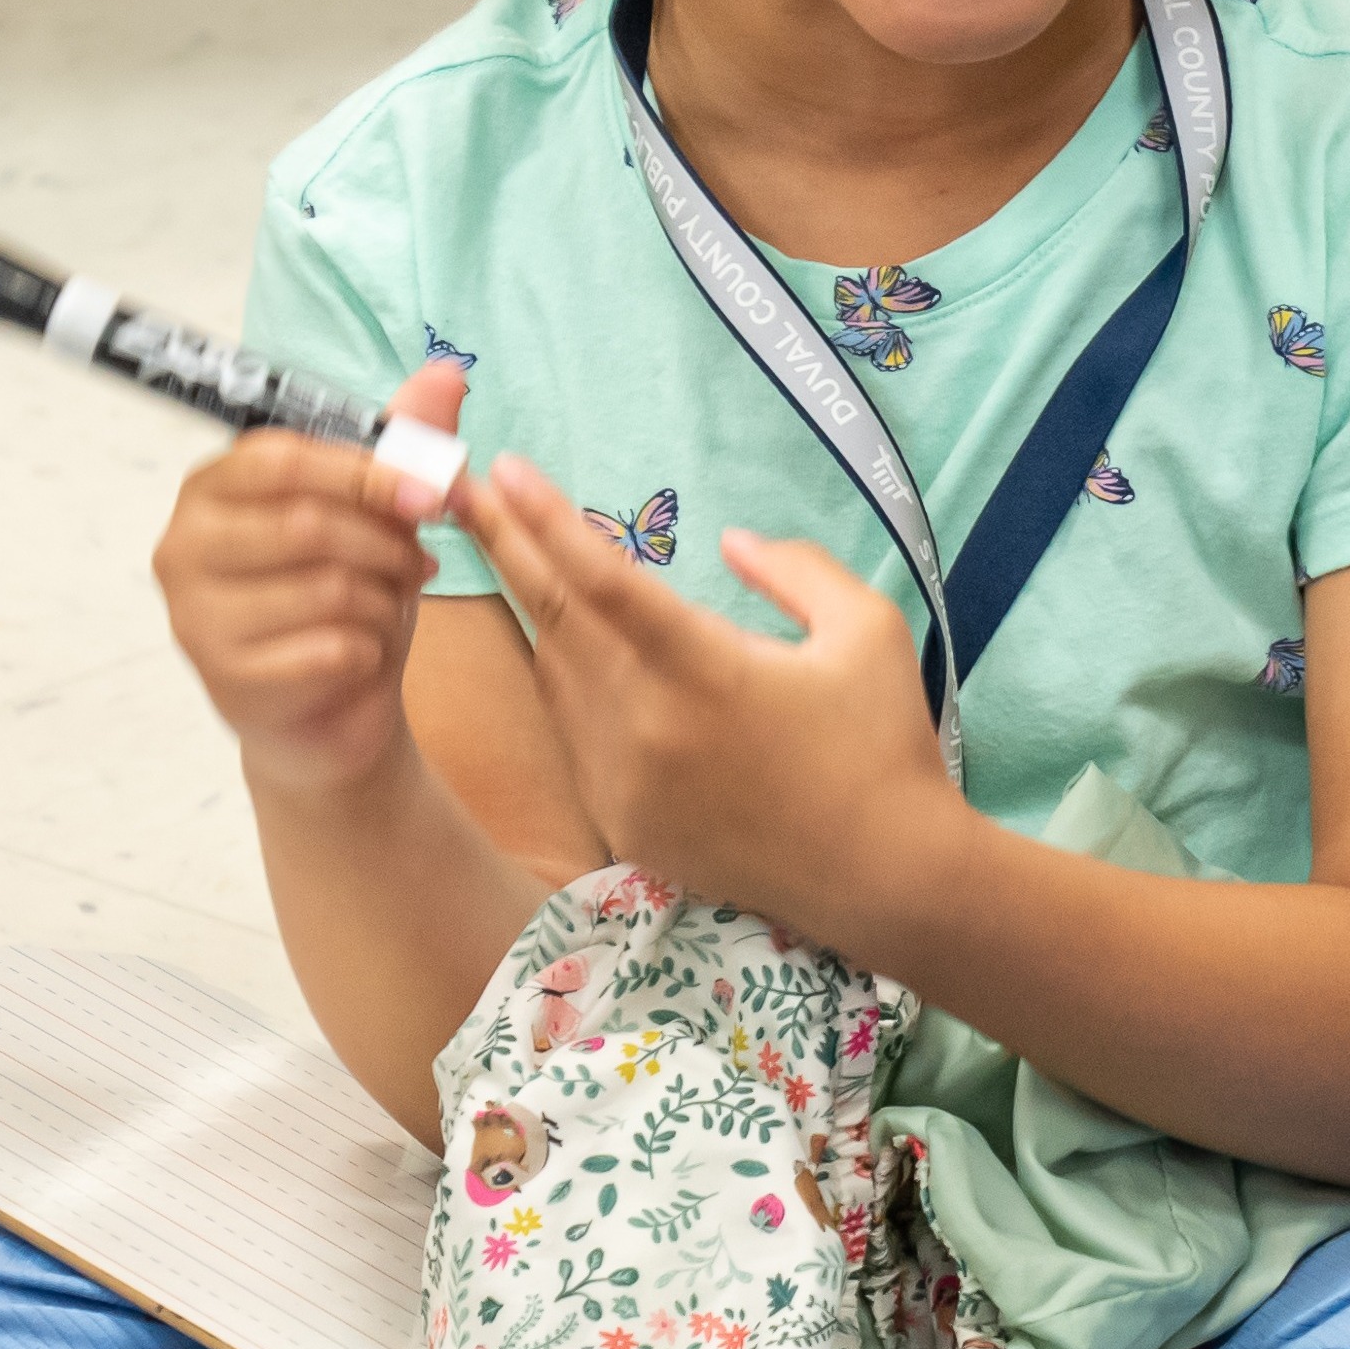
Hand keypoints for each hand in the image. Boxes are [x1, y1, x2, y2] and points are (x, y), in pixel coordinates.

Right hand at [152, 362, 466, 799]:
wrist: (332, 706)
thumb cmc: (346, 594)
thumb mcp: (379, 511)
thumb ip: (405, 440)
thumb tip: (447, 372)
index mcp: (210, 488)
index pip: (280, 458)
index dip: (365, 471)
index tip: (432, 491)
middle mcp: (184, 548)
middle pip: (305, 524)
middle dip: (384, 541)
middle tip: (419, 558)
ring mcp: (196, 619)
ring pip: (324, 588)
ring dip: (383, 596)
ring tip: (390, 601)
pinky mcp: (227, 682)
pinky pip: (329, 648)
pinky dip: (370, 646)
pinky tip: (365, 649)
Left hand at [454, 452, 961, 944]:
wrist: (883, 879)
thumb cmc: (885, 745)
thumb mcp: (867, 630)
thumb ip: (797, 568)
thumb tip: (731, 542)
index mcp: (706, 668)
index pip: (603, 579)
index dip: (546, 519)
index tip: (505, 469)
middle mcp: (649, 724)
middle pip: (553, 617)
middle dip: (505, 544)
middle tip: (464, 488)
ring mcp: (626, 780)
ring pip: (555, 673)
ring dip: (535, 609)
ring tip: (511, 548)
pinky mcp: (622, 822)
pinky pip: (573, 732)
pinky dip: (564, 678)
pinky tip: (566, 643)